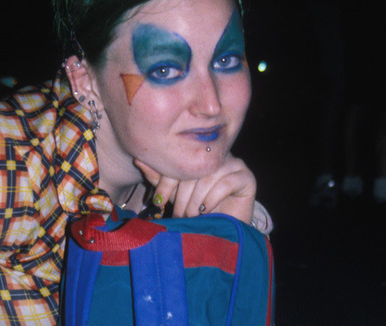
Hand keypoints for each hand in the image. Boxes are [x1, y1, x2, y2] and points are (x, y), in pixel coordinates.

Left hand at [134, 154, 256, 223]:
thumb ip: (160, 178)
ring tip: (191, 215)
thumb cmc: (198, 210)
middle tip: (177, 213)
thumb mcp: (175, 194)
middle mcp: (218, 156)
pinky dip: (212, 198)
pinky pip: (227, 183)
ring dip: (196, 199)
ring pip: (209, 176)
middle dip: (181, 195)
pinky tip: (206, 210)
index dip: (167, 180)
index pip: (180, 161)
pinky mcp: (247, 178)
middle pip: (195, 169)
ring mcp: (235, 165)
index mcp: (200, 155)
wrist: (226, 231)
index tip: (158, 200)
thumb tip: (138, 160)